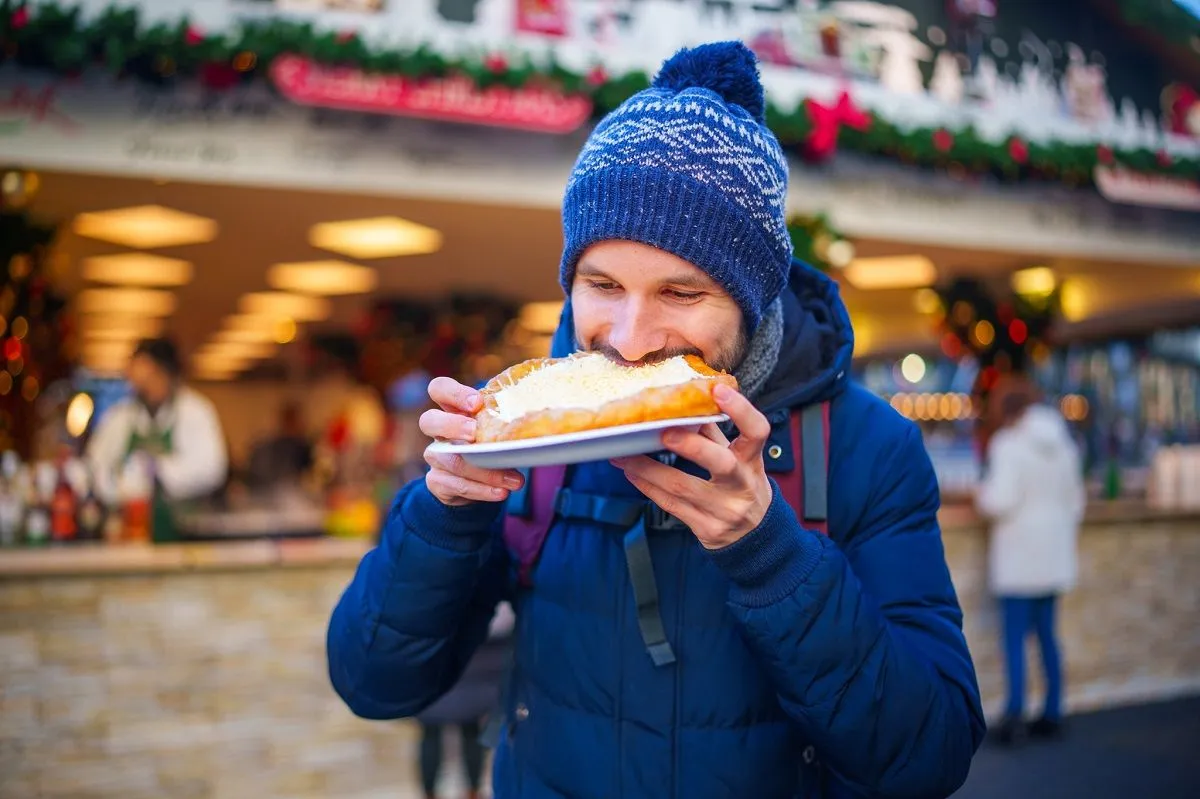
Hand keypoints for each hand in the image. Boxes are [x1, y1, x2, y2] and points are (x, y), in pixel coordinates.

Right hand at [420, 377, 523, 506]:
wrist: (477, 484)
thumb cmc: (491, 446)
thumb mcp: (498, 429)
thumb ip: (509, 420)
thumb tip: (548, 418)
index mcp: (453, 409)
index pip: (439, 388)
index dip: (453, 392)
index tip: (477, 403)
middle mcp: (439, 431)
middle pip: (428, 420)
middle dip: (452, 425)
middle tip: (475, 434)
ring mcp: (435, 457)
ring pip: (448, 459)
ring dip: (482, 470)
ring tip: (514, 479)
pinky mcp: (438, 482)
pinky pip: (454, 485)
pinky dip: (481, 490)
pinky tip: (501, 492)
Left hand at [611, 384, 772, 548]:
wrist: (757, 537)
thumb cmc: (742, 487)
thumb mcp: (738, 460)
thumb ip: (715, 434)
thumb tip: (688, 403)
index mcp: (751, 461)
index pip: (756, 432)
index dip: (741, 410)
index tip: (718, 390)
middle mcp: (741, 485)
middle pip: (721, 463)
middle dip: (691, 446)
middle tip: (663, 433)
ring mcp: (724, 510)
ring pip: (682, 487)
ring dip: (648, 468)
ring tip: (623, 455)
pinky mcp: (706, 529)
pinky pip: (671, 505)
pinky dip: (648, 487)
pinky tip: (632, 473)